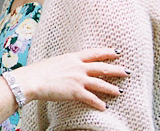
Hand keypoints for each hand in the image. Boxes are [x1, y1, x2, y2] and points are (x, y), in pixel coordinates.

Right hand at [8, 48, 126, 110]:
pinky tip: (104, 107)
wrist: (32, 79)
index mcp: (72, 57)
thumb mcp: (55, 61)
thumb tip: (68, 66)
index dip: (107, 52)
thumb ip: (65, 64)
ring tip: (120, 92)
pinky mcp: (75, 92)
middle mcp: (78, 67)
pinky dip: (99, 103)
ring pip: (100, 83)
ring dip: (111, 88)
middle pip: (102, 67)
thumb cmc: (39, 71)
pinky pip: (91, 98)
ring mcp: (78, 79)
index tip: (117, 52)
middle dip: (116, 69)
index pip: (94, 53)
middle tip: (127, 71)